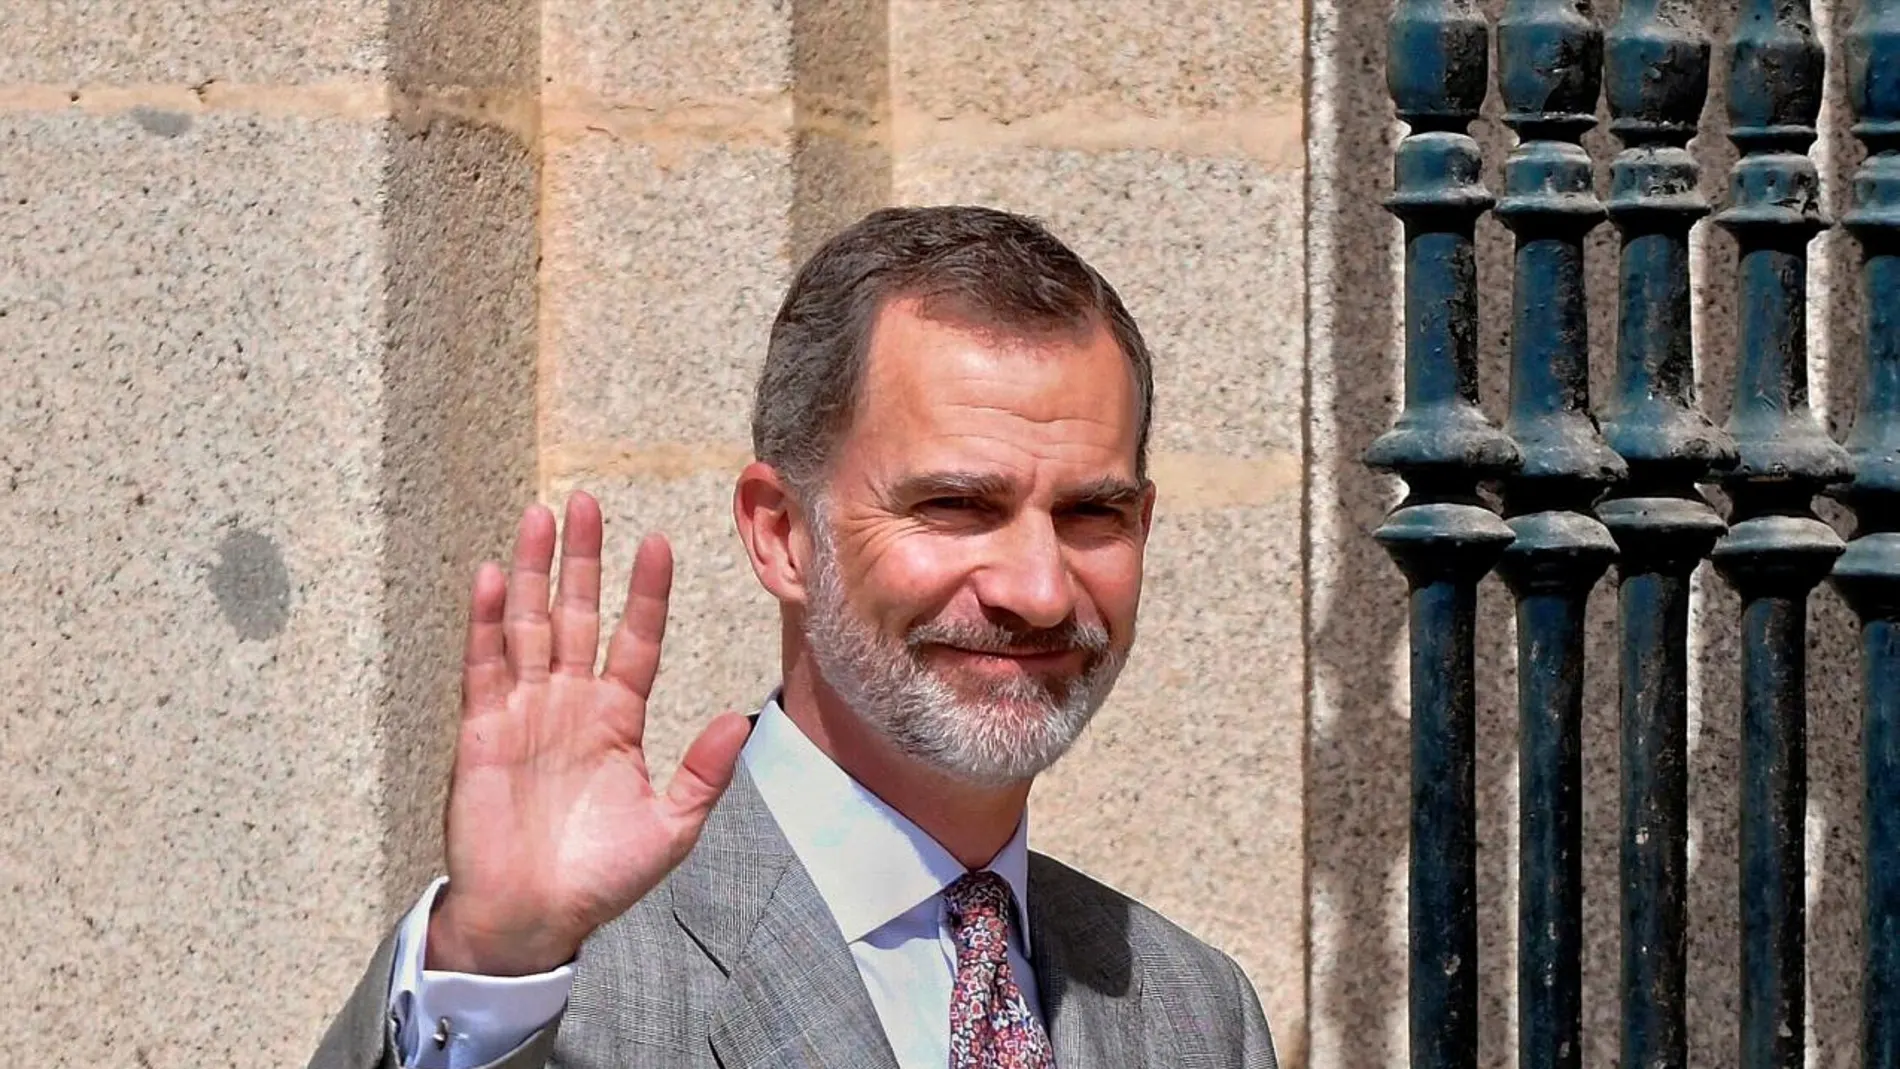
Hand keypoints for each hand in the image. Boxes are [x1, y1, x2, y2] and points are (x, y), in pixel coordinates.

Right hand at [426, 492, 751, 975]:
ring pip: (530, 625)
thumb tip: (741, 720)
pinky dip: (486, 621)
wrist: (532, 920)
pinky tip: (490, 576)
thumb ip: (702, 773)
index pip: (635, 641)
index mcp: (617, 720)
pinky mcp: (481, 730)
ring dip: (533, 571)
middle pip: (578, 615)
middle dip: (583, 559)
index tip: (658, 543)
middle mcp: (571, 703)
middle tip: (587, 501)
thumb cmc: (600, 879)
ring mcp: (524, 711)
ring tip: (539, 516)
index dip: (645, 594)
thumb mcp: (670, 828)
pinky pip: (485, 665)